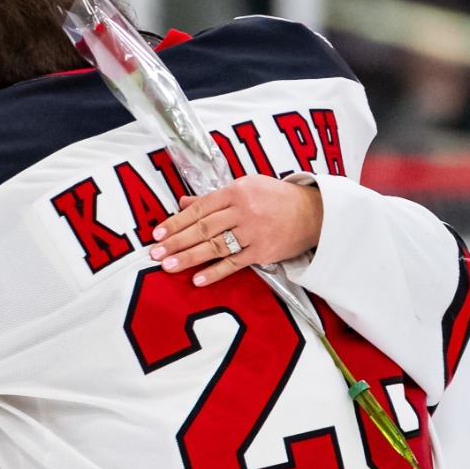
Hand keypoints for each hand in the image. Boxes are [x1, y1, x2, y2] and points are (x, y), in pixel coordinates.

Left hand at [150, 175, 322, 287]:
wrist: (314, 212)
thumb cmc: (274, 198)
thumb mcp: (245, 188)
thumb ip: (212, 198)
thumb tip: (182, 202)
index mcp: (236, 191)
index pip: (199, 209)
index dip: (176, 222)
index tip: (157, 233)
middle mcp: (243, 211)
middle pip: (203, 229)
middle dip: (176, 242)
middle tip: (155, 253)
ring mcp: (253, 232)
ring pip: (215, 247)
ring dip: (189, 258)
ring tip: (168, 267)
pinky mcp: (263, 251)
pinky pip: (234, 263)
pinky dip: (215, 272)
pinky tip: (197, 280)